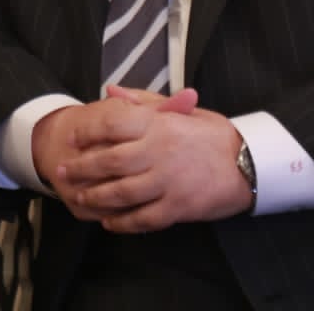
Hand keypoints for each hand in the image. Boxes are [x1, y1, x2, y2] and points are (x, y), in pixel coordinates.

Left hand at [58, 91, 252, 232]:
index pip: (111, 124)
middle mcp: (159, 152)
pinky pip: (142, 218)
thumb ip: (143, 101)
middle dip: (80, 169)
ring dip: (95, 198)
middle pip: (108, 162)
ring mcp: (168, 181)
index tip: (71, 138)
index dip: (87, 131)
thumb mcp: (182, 110)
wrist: (251, 163)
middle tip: (61, 173)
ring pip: (120, 193)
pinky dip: (122, 223)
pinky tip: (109, 222)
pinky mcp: (178, 207)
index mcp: (158, 124)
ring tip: (79, 200)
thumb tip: (110, 90)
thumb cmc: (214, 133)